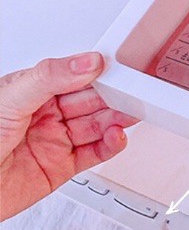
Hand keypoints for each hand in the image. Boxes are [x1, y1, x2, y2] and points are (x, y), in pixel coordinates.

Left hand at [0, 53, 137, 220]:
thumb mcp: (10, 98)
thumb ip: (50, 77)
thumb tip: (86, 62)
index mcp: (31, 91)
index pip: (74, 76)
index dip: (98, 72)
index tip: (120, 68)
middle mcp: (44, 114)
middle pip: (91, 101)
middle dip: (115, 96)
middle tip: (136, 91)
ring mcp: (54, 141)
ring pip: (97, 125)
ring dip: (117, 119)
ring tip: (131, 113)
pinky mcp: (61, 167)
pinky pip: (94, 153)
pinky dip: (111, 145)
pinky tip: (117, 137)